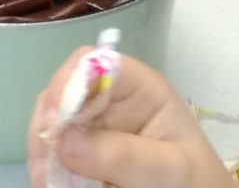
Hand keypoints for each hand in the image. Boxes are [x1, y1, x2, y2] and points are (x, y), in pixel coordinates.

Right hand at [29, 49, 233, 187]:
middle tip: (42, 164)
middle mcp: (112, 103)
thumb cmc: (198, 185)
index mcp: (140, 91)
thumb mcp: (170, 171)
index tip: (54, 121)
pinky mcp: (85, 156)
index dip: (68, 83)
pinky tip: (47, 182)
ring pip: (52, 123)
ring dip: (41, 149)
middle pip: (64, 92)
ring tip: (43, 181)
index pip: (96, 64)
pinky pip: (54, 152)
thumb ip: (123, 155)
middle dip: (47, 123)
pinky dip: (45, 166)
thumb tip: (65, 139)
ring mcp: (96, 130)